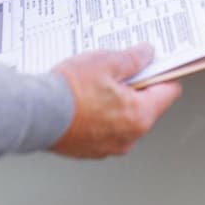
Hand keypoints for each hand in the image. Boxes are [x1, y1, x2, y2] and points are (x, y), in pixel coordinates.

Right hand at [51, 44, 181, 158]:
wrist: (35, 114)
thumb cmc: (69, 91)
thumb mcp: (107, 62)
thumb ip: (133, 58)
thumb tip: (146, 54)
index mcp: (140, 116)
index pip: (169, 92)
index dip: (164, 73)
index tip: (156, 64)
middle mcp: (129, 137)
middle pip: (147, 106)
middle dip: (137, 87)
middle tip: (119, 70)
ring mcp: (109, 146)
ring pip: (124, 119)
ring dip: (117, 102)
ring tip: (97, 84)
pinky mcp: (90, 150)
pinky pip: (105, 129)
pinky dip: (100, 115)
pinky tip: (85, 100)